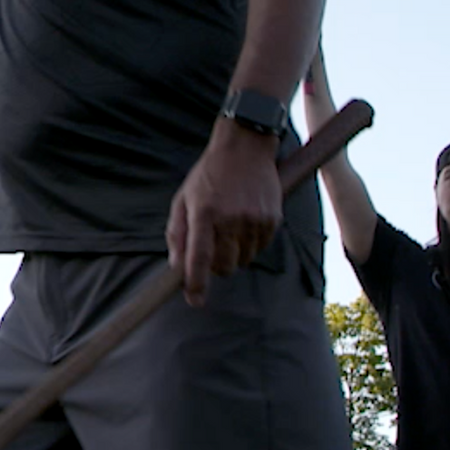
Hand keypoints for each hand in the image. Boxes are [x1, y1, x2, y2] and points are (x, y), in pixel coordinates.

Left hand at [167, 122, 281, 304]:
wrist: (244, 148)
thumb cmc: (208, 175)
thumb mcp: (183, 199)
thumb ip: (177, 233)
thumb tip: (177, 268)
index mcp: (204, 212)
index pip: (198, 258)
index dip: (195, 284)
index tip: (194, 301)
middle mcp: (231, 218)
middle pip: (224, 267)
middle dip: (215, 266)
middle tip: (210, 248)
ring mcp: (254, 220)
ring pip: (243, 261)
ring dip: (233, 255)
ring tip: (228, 229)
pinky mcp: (272, 220)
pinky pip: (260, 249)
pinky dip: (250, 245)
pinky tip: (244, 223)